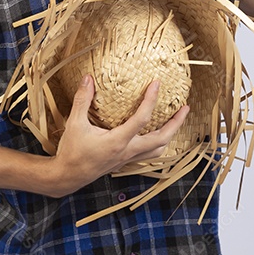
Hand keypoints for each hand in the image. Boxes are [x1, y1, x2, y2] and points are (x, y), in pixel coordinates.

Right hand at [48, 75, 189, 196]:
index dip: (151, 100)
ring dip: (170, 135)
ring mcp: (127, 159)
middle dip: (176, 123)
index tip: (157, 84)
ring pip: (158, 150)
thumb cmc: (71, 151)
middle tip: (185, 108)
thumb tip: (88, 78)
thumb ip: (82, 100)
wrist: (68, 176)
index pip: (142, 119)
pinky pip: (148, 154)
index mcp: (117, 141)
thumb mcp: (75, 123)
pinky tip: (156, 135)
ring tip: (175, 121)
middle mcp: (127, 151)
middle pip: (161, 140)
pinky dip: (157, 144)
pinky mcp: (124, 162)